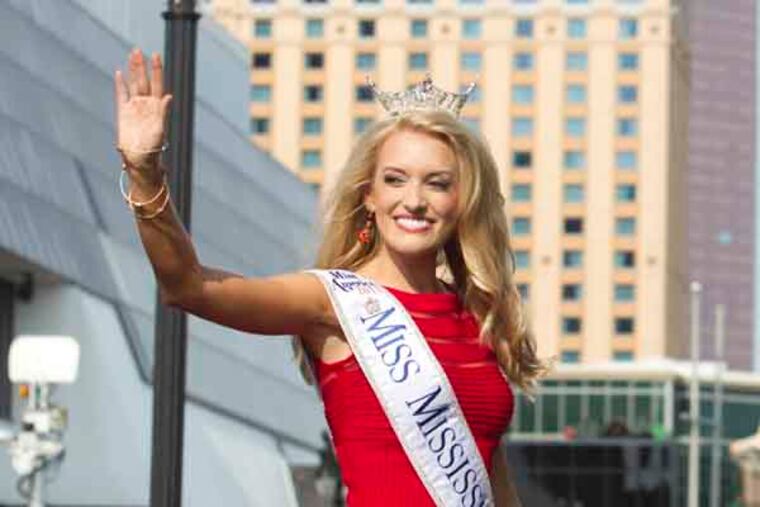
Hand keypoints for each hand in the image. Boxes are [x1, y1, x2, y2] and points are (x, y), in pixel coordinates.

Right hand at [114, 48, 171, 171]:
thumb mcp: (161, 129)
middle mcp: (146, 104)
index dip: (157, 70)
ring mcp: (135, 107)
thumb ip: (164, 112)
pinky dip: (120, 84)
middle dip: (142, 66)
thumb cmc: (154, 147)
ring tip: (132, 55)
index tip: (156, 55)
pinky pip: (121, 95)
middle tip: (138, 50)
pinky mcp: (123, 112)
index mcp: (157, 107)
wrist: (140, 158)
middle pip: (144, 80)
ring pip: (133, 84)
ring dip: (133, 70)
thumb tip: (168, 96)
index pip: (158, 84)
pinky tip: (120, 73)